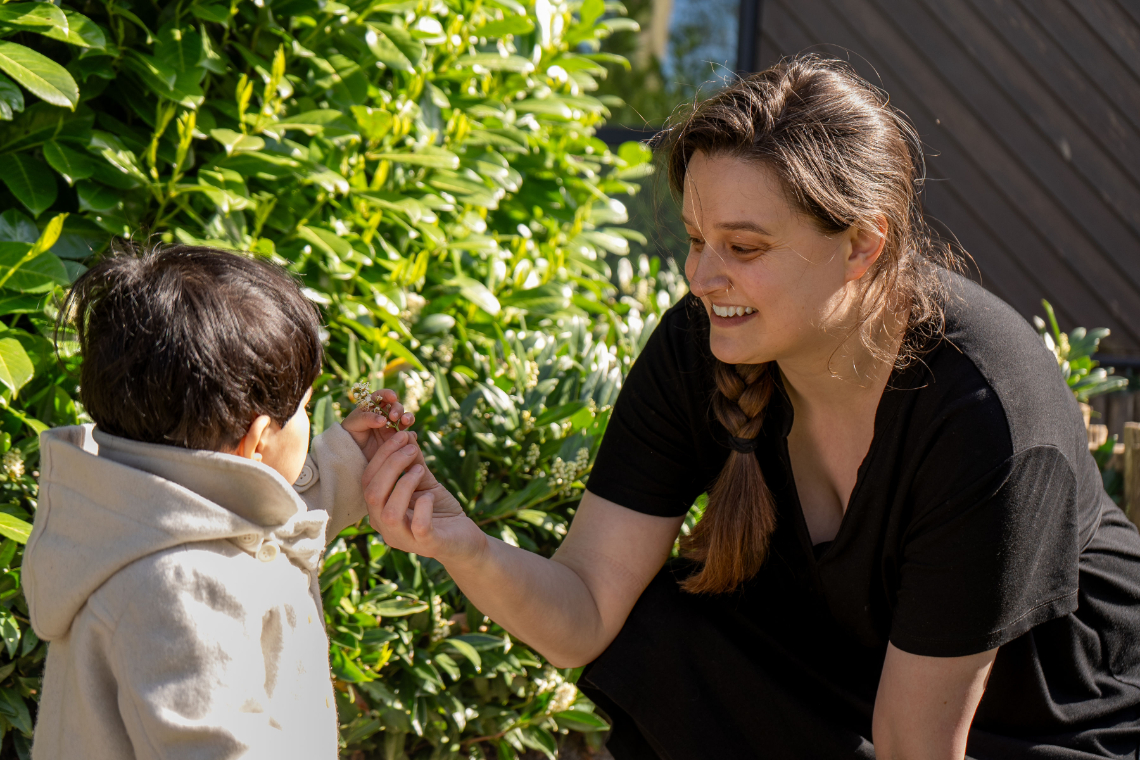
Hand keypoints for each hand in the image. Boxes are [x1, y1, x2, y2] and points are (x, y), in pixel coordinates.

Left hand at [341, 389, 415, 459]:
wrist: (352, 455)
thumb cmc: (350, 435)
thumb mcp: (353, 424)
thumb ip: (366, 419)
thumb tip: (384, 420)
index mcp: (373, 407)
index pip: (381, 396)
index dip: (388, 394)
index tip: (392, 397)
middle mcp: (385, 415)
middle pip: (396, 407)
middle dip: (397, 409)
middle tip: (393, 417)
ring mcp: (392, 427)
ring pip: (405, 418)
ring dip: (408, 417)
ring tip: (406, 422)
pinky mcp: (397, 439)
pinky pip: (408, 435)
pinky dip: (411, 434)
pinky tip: (410, 436)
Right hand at [361, 431, 486, 566]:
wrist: (463, 539)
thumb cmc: (439, 509)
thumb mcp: (425, 482)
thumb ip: (413, 463)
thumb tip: (406, 435)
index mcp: (379, 510)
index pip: (367, 480)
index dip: (382, 455)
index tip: (400, 435)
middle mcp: (385, 527)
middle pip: (373, 494)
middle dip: (391, 465)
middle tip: (411, 449)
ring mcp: (404, 539)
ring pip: (389, 513)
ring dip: (404, 484)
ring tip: (420, 469)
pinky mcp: (427, 545)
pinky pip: (419, 527)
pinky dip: (424, 508)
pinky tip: (430, 495)